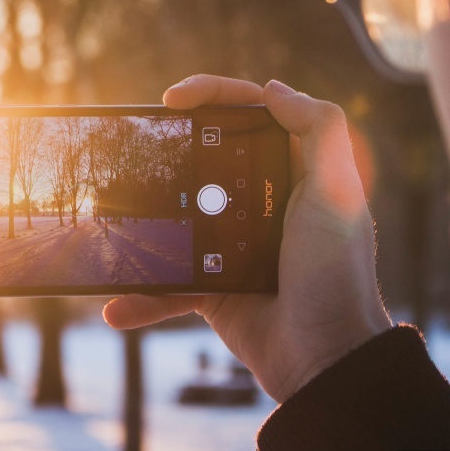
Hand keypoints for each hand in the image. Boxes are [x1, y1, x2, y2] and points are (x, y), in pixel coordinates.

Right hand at [103, 74, 391, 401]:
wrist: (325, 361)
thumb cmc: (336, 274)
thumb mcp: (338, 193)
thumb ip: (320, 130)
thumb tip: (272, 89)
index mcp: (292, 171)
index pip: (250, 113)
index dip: (212, 94)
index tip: (172, 99)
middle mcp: (261, 200)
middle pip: (205, 155)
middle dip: (167, 148)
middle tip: (135, 146)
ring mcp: (231, 243)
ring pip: (177, 217)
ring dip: (143, 219)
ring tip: (111, 216)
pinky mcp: (213, 286)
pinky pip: (168, 284)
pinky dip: (144, 297)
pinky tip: (117, 305)